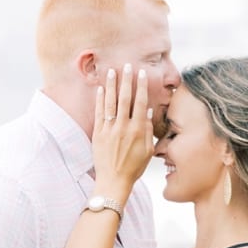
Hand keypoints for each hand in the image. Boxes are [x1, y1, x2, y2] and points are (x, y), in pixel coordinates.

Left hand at [92, 64, 154, 195]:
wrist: (113, 181)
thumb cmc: (133, 168)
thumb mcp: (147, 151)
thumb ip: (148, 130)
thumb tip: (149, 111)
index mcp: (138, 130)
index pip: (141, 102)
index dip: (141, 86)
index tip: (141, 73)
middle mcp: (123, 127)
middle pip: (125, 98)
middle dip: (126, 80)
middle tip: (126, 65)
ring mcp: (109, 130)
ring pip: (110, 103)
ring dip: (110, 86)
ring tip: (111, 71)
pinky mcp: (98, 134)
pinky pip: (99, 113)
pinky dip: (99, 100)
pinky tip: (100, 89)